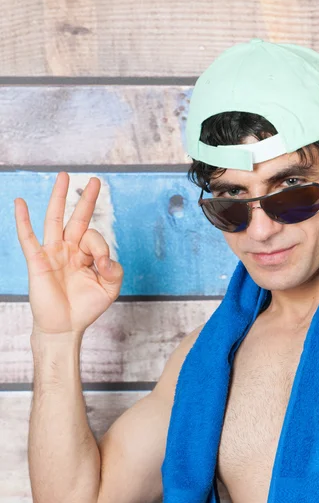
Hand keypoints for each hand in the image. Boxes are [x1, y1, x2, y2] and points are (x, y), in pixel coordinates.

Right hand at [14, 172, 123, 335]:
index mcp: (86, 254)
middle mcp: (69, 249)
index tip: (101, 265)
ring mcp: (52, 252)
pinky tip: (19, 203)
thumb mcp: (110, 288)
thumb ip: (114, 269)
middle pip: (77, 217)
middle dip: (86, 199)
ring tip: (64, 176)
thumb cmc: (85, 307)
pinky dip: (23, 220)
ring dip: (59, 197)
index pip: (95, 237)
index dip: (100, 247)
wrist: (65, 327)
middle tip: (95, 180)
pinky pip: (28, 237)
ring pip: (55, 219)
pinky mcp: (38, 261)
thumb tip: (105, 257)